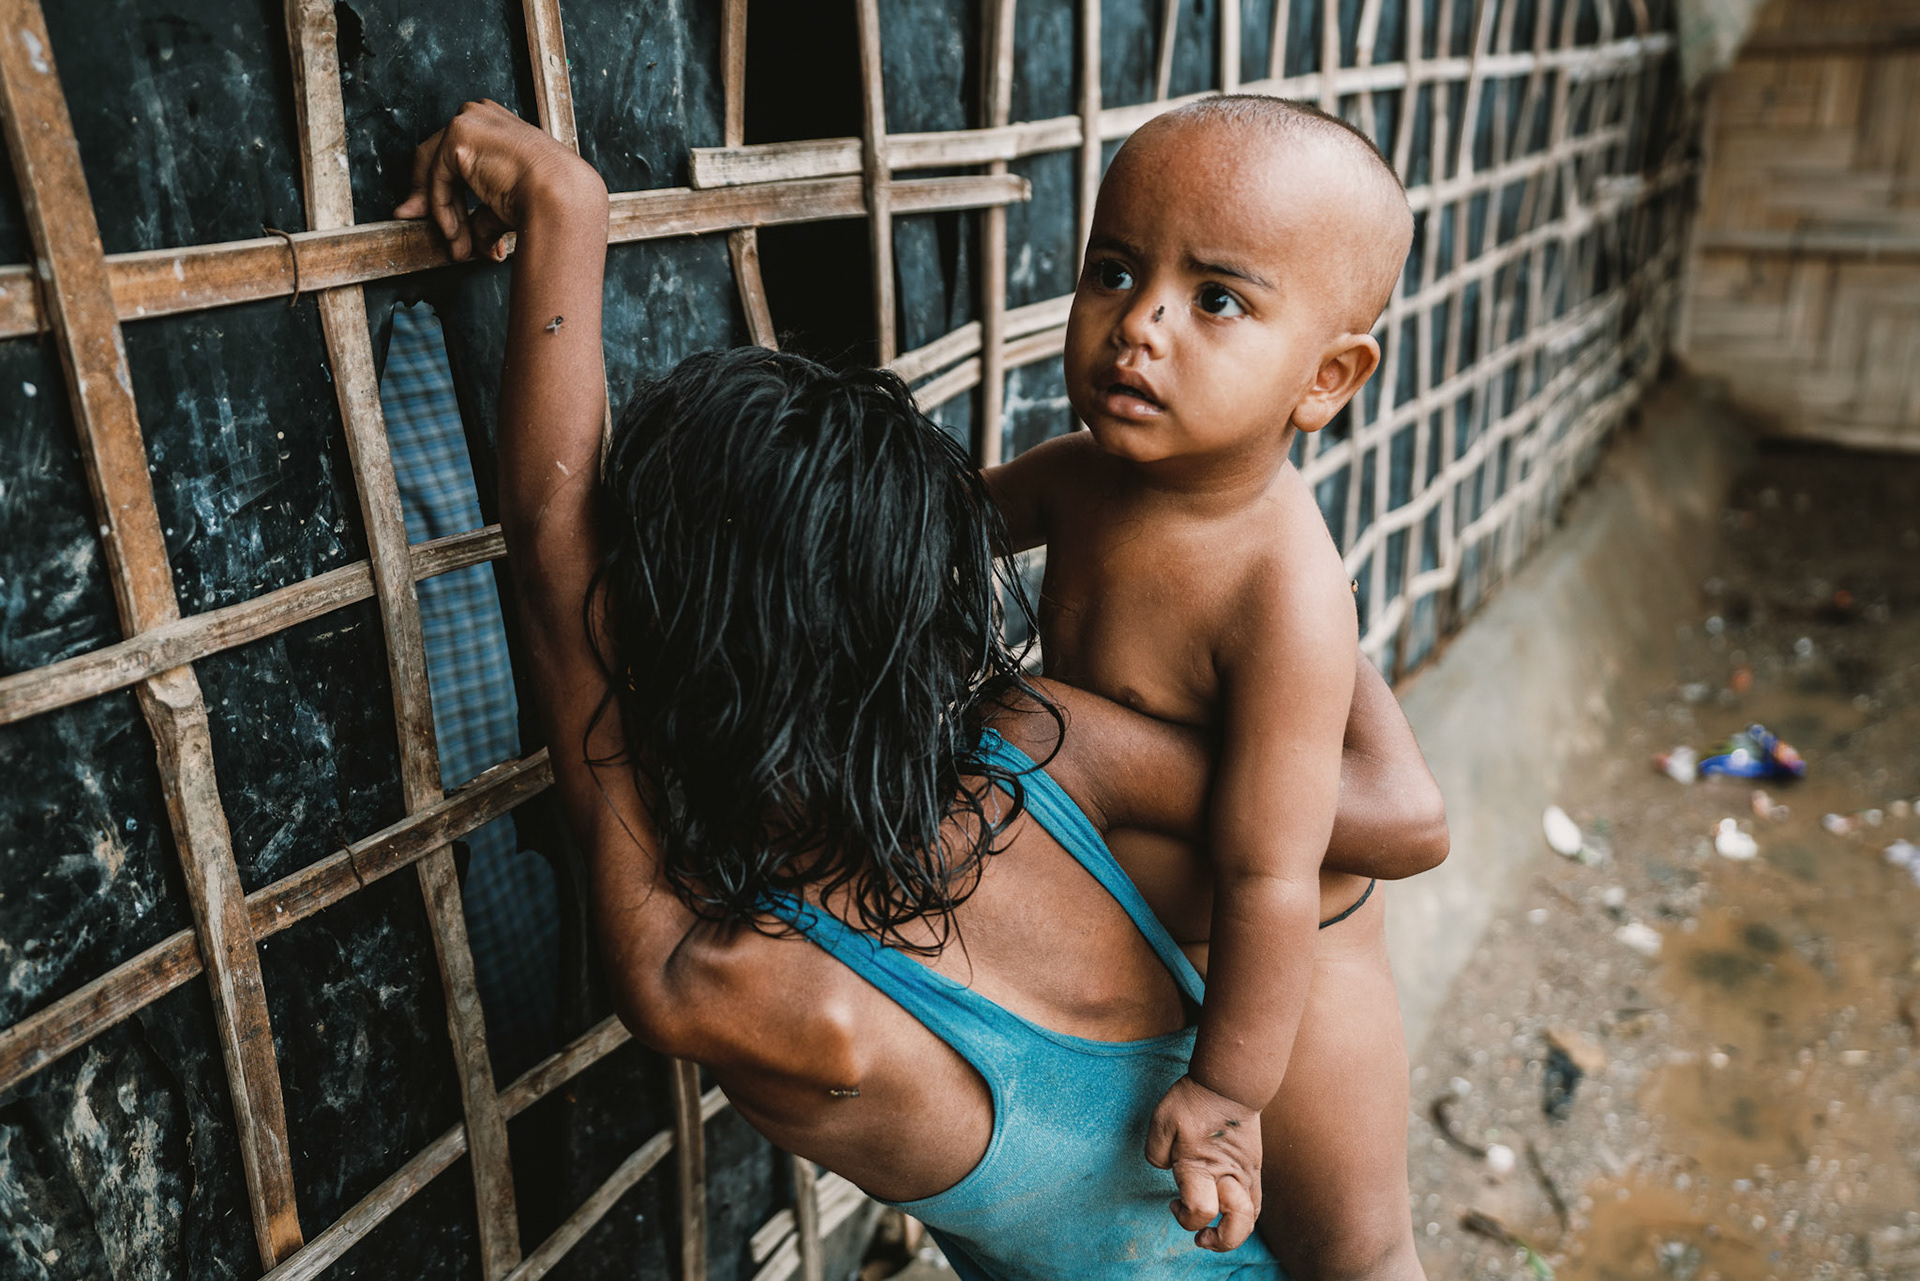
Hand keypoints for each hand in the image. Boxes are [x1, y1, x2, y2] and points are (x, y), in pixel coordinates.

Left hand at [392, 99, 604, 261]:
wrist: (563, 198)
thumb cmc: (552, 200)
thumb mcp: (506, 203)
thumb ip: (481, 216)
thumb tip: (473, 244)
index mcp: (497, 124)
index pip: (456, 152)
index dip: (441, 186)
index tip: (437, 216)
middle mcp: (481, 114)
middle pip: (437, 156)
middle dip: (429, 197)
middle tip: (423, 225)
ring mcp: (469, 120)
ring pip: (435, 169)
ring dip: (441, 212)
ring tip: (455, 245)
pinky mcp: (458, 136)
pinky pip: (438, 179)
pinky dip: (442, 210)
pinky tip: (456, 233)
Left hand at [1144, 1074, 1261, 1251]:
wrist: (1230, 1081)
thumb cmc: (1193, 1100)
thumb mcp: (1161, 1121)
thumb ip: (1156, 1153)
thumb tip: (1168, 1170)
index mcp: (1201, 1167)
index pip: (1199, 1211)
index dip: (1184, 1217)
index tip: (1172, 1203)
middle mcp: (1228, 1176)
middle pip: (1237, 1226)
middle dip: (1219, 1241)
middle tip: (1201, 1236)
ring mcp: (1246, 1173)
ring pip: (1252, 1218)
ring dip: (1234, 1232)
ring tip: (1216, 1230)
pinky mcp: (1255, 1166)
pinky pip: (1256, 1201)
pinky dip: (1243, 1213)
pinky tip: (1226, 1205)